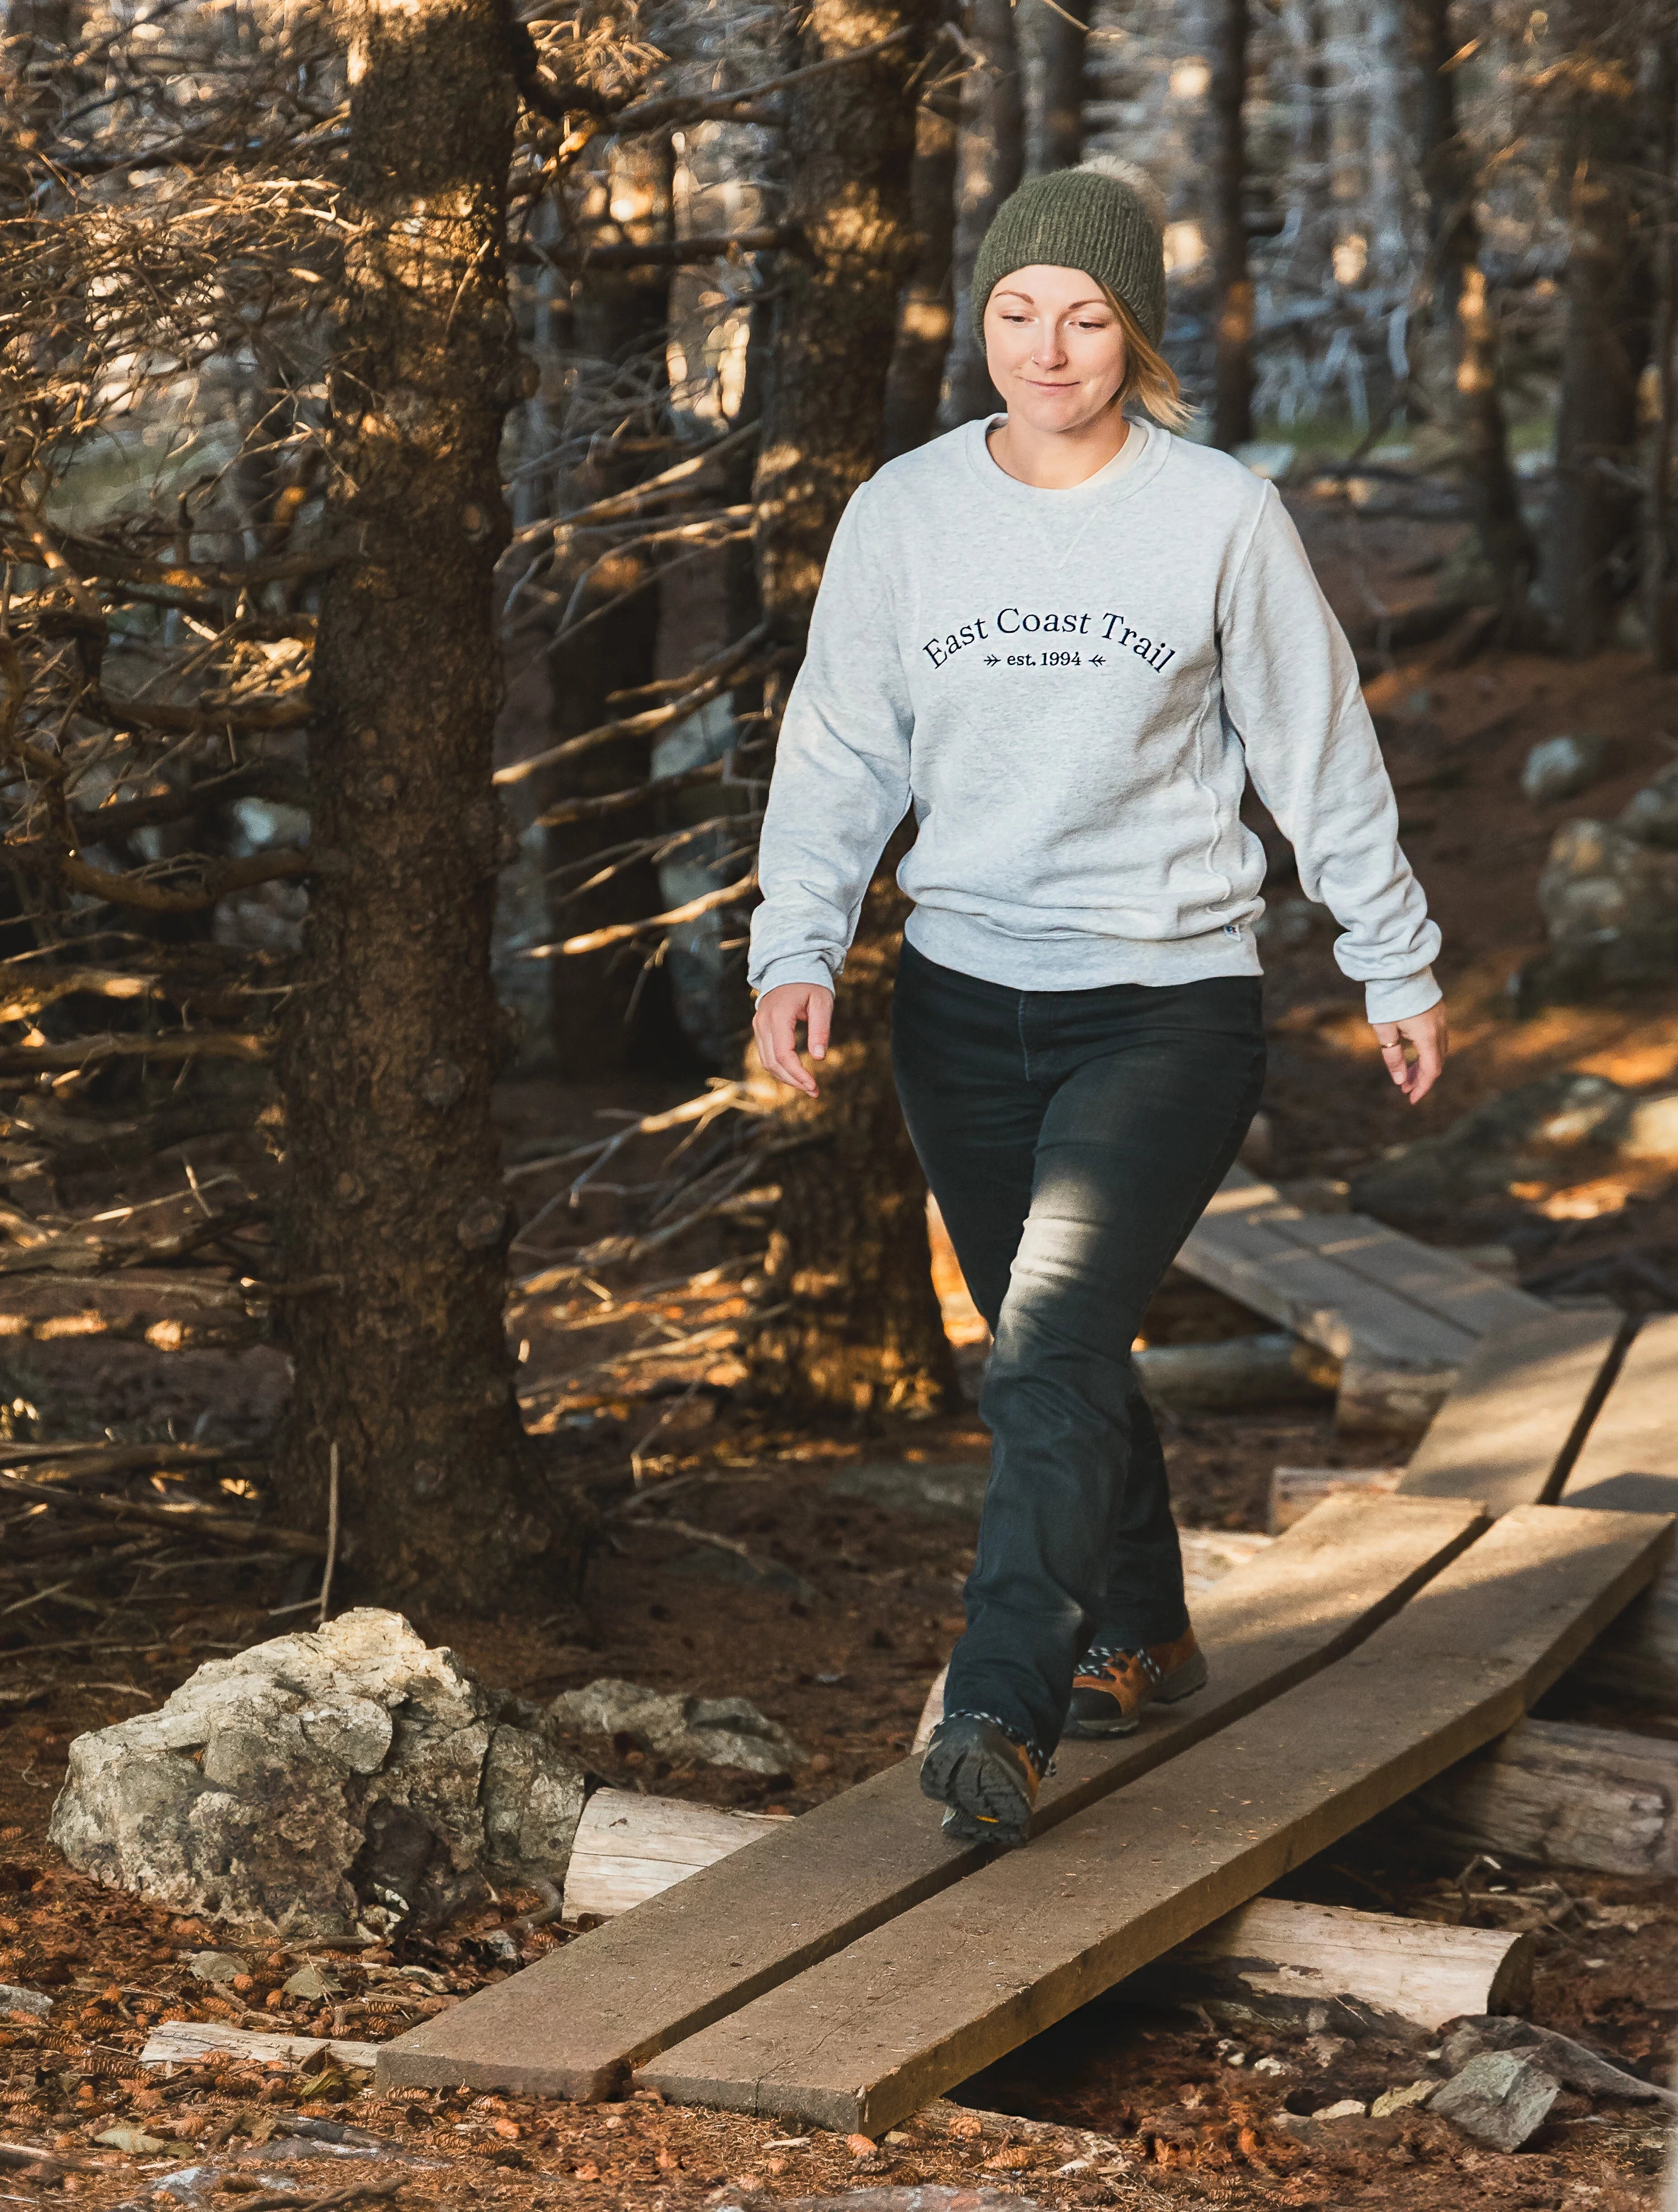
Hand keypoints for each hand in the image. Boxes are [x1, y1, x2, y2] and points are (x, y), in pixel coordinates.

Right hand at [752, 981, 833, 1098]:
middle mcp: (763, 1023)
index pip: (783, 1055)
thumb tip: (819, 1058)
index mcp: (778, 1016)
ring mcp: (758, 1026)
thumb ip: (820, 1029)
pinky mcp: (759, 1028)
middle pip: (773, 1063)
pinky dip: (779, 1067)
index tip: (813, 1086)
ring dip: (785, 1077)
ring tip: (806, 1086)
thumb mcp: (822, 1002)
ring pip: (766, 1062)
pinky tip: (795, 1073)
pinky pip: (766, 1054)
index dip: (798, 1074)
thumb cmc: (810, 984)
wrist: (789, 966)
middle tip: (814, 1091)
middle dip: (793, 1080)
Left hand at [1373, 1002, 1447, 1105]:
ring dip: (1424, 1064)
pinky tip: (1411, 1052)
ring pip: (1437, 1049)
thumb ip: (1393, 1057)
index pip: (1431, 1070)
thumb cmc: (1387, 997)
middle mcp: (1440, 1028)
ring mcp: (1441, 1017)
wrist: (1397, 965)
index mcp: (1428, 1035)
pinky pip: (1436, 1037)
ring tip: (1406, 1074)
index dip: (1422, 1087)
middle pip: (1436, 1061)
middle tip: (1405, 1088)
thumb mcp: (1384, 1030)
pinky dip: (1426, 1050)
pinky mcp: (1437, 1010)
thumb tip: (1400, 1081)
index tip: (1410, 1099)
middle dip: (1422, 1077)